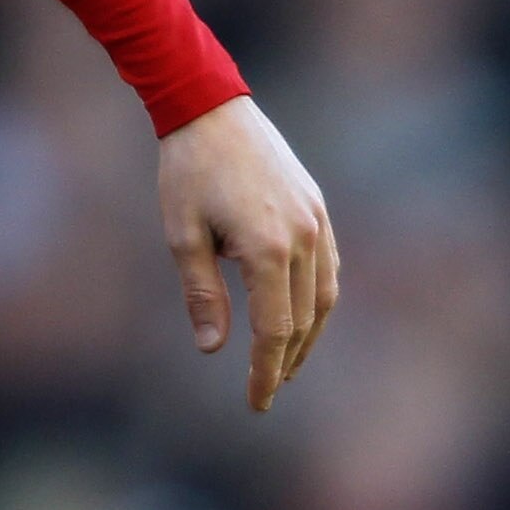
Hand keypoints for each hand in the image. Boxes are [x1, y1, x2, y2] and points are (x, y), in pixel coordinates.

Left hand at [159, 94, 336, 411]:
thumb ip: (201, 293)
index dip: (267, 372)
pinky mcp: (318, 208)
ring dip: (308, 335)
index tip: (256, 403)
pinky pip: (328, 267)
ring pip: (324, 297)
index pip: (275, 331)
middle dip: (287, 361)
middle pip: (303, 320)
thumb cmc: (187, 170)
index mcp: (267, 248)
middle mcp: (302, 238)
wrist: (210, 107)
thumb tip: (212, 349)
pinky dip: (317, 299)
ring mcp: (317, 221)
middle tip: (267, 389)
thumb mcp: (182, 233)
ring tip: (285, 361)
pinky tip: (299, 313)